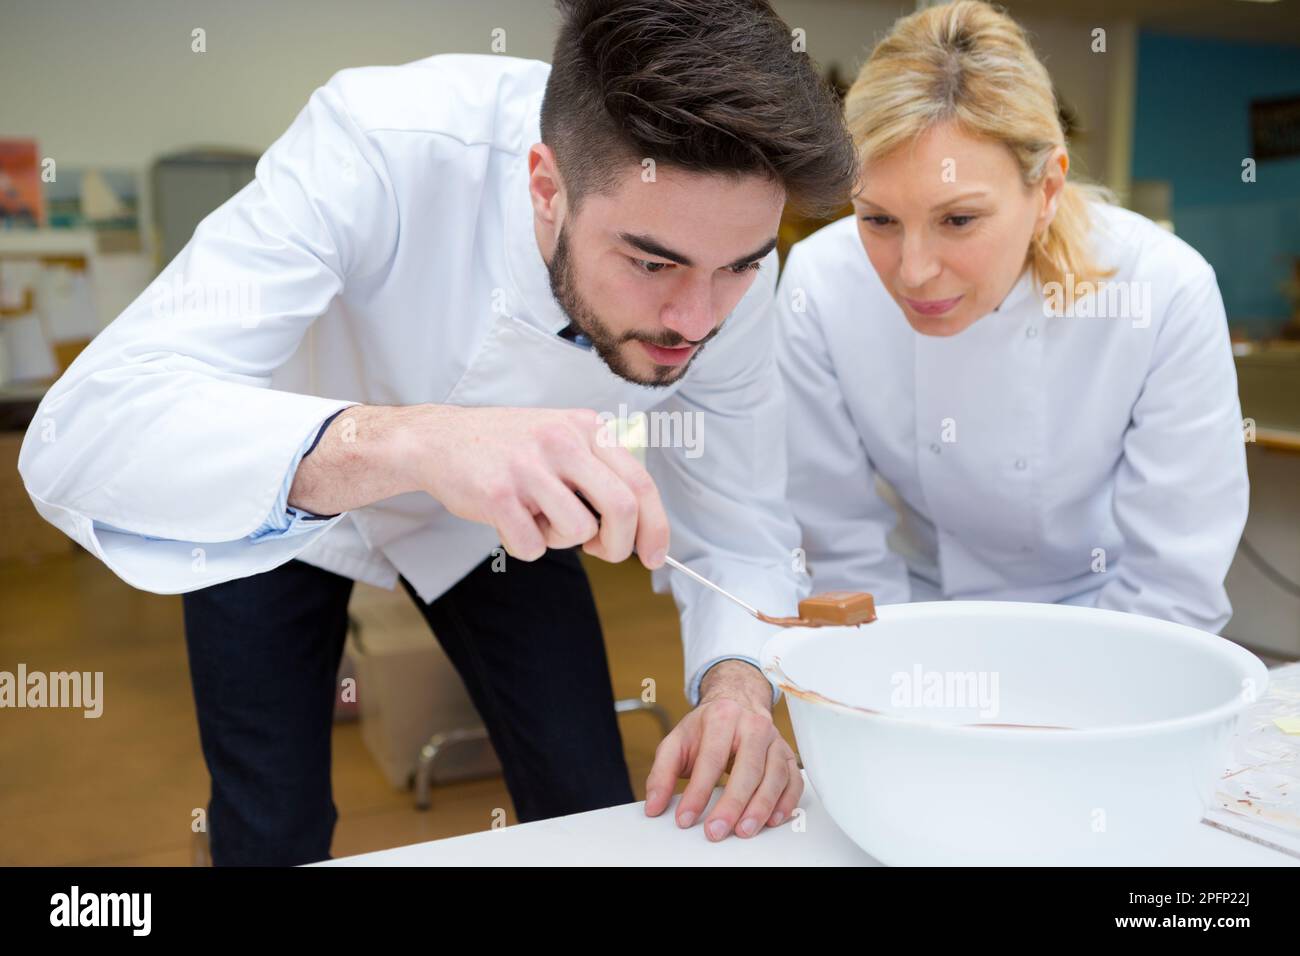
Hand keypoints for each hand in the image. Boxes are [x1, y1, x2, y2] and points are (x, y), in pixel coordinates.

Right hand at [407, 404, 668, 567]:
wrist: (438, 439)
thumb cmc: (508, 448)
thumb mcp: (562, 438)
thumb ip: (600, 473)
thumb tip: (639, 528)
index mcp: (587, 427)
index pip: (640, 482)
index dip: (655, 527)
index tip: (655, 556)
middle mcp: (562, 440)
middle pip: (621, 508)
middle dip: (618, 545)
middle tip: (599, 551)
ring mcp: (530, 466)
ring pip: (578, 531)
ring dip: (560, 540)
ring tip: (535, 517)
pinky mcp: (498, 493)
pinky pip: (533, 546)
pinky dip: (524, 546)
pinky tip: (508, 520)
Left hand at [644, 660, 801, 839]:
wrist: (737, 702)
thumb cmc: (706, 727)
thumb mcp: (676, 741)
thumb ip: (661, 773)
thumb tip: (654, 807)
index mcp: (722, 717)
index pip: (711, 759)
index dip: (697, 792)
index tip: (685, 818)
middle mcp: (753, 726)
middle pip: (748, 769)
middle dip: (732, 804)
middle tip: (716, 831)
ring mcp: (775, 740)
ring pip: (775, 775)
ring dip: (761, 807)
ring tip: (744, 831)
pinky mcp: (788, 754)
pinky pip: (794, 780)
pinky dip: (786, 802)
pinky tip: (772, 820)